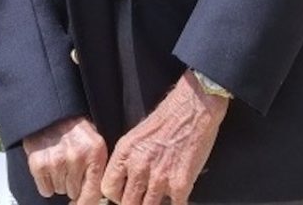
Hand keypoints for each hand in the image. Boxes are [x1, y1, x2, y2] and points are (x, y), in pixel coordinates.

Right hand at [23, 115, 108, 203]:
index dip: (85, 203)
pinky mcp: (39, 163)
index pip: (93, 193)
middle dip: (72, 183)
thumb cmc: (74, 130)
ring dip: (59, 181)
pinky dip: (45, 182)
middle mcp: (77, 157)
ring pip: (60, 190)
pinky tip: (48, 166)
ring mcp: (57, 160)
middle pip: (74, 193)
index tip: (79, 204)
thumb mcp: (94, 144)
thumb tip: (97, 198)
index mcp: (95, 153)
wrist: (51, 114)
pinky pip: (45, 190)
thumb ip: (98, 169)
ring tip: (59, 162)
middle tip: (69, 166)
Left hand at [101, 71, 228, 204]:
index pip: (108, 188)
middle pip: (128, 203)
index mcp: (125, 152)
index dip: (117, 195)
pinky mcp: (180, 183)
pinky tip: (178, 196)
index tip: (126, 194)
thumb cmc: (168, 118)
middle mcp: (139, 166)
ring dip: (155, 204)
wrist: (194, 107)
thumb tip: (124, 181)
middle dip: (136, 202)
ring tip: (162, 196)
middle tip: (145, 197)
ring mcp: (159, 177)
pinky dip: (176, 203)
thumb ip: (128, 159)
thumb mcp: (136, 135)